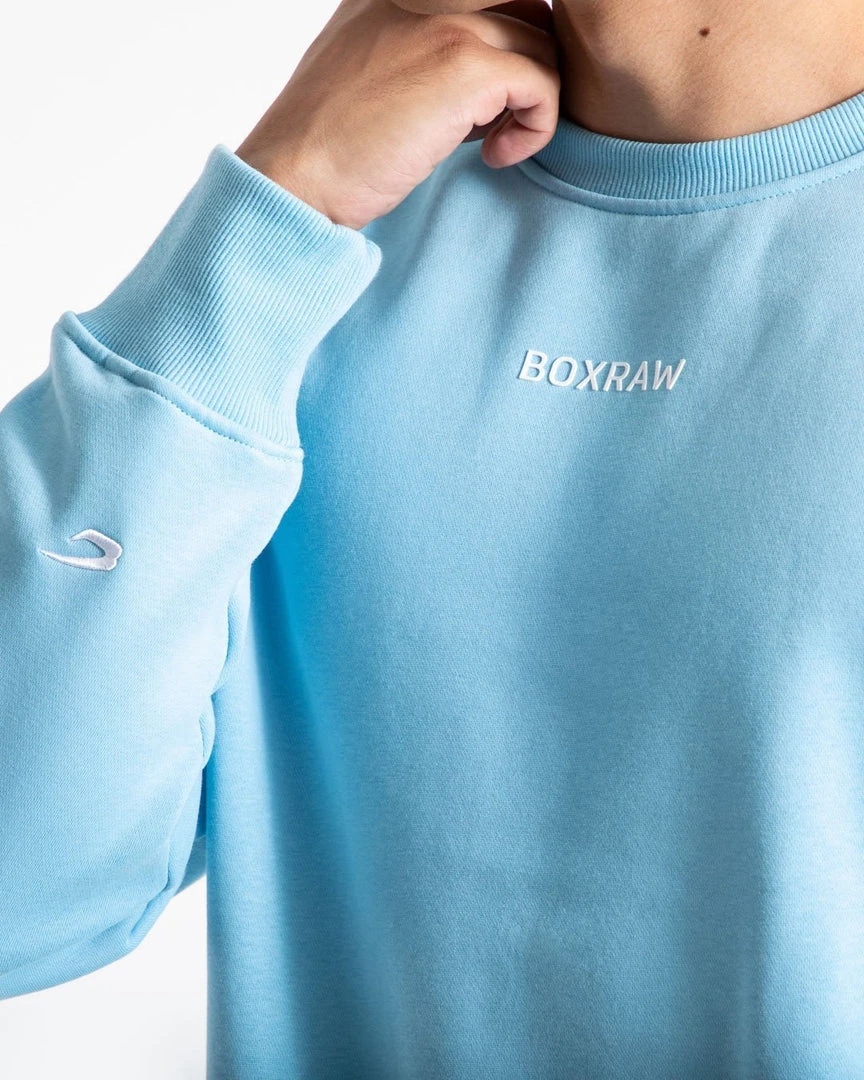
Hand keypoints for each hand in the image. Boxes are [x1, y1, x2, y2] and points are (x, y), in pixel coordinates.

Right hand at [235, 0, 559, 229]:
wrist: (295, 176)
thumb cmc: (328, 145)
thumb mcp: (371, 73)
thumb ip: (418, 55)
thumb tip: (476, 81)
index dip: (501, 49)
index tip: (479, 105)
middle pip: (526, 10)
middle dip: (526, 68)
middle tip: (494, 122)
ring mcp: (448, 24)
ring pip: (543, 44)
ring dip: (532, 101)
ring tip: (491, 142)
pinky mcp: (465, 69)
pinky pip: (543, 85)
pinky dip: (535, 127)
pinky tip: (495, 156)